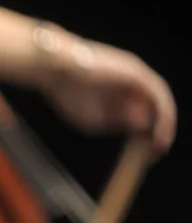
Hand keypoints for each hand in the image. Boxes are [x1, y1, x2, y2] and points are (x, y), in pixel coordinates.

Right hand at [36, 27, 175, 153]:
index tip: (149, 152)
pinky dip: (162, 113)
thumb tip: (143, 125)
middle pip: (154, 107)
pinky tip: (159, 130)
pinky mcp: (136, 72)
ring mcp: (136, 74)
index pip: (144, 112)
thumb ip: (118, 121)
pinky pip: (157, 94)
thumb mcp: (94, 117)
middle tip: (157, 151)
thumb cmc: (67, 92)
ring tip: (159, 145)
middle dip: (159, 130)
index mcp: (121, 90)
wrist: (57, 70)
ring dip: (164, 124)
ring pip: (159, 101)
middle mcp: (132, 80)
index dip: (149, 133)